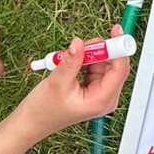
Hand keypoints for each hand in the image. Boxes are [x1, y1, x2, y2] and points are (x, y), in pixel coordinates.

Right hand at [12, 23, 130, 141]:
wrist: (33, 121)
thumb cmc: (44, 110)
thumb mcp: (57, 82)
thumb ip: (72, 61)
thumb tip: (80, 43)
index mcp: (102, 100)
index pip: (120, 71)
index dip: (119, 49)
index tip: (116, 32)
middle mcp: (106, 97)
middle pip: (113, 65)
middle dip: (99, 51)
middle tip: (81, 45)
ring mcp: (100, 92)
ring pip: (103, 64)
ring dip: (88, 55)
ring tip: (68, 58)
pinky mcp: (93, 88)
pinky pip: (94, 68)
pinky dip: (84, 61)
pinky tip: (70, 64)